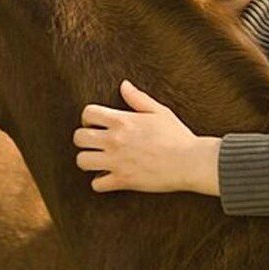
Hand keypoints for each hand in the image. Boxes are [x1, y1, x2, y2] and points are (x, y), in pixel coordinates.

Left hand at [73, 80, 220, 194]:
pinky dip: (100, 182)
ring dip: (88, 160)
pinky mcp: (122, 180)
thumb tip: (124, 85)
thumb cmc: (177, 136)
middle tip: (95, 143)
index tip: (96, 124)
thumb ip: (138, 98)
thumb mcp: (159, 111)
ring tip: (99, 160)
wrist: (189, 161)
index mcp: (122, 121)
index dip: (89, 118)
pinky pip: (96, 184)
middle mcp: (114, 140)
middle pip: (79, 138)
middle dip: (84, 139)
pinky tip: (109, 177)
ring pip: (82, 161)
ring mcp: (116, 161)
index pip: (88, 113)